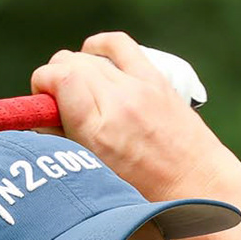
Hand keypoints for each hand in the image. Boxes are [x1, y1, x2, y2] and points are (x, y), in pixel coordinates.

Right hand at [31, 32, 239, 201]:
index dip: (41, 85)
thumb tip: (43, 122)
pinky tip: (93, 57)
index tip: (41, 103)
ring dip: (74, 68)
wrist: (199, 187)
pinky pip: (118, 44)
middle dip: (54, 80)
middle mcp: (118, 104)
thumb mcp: (96, 177)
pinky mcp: (155, 80)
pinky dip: (99, 47)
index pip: (58, 79)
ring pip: (89, 56)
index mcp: (98, 133)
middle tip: (58, 105)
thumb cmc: (147, 195)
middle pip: (69, 64)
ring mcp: (139, 87)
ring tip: (76, 90)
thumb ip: (65, 145)